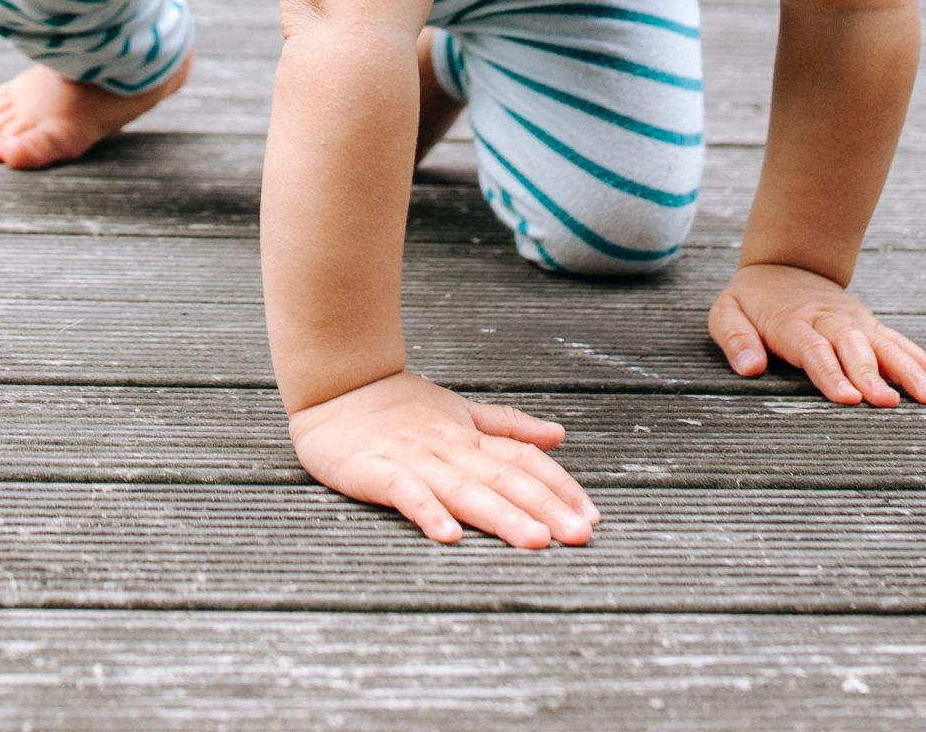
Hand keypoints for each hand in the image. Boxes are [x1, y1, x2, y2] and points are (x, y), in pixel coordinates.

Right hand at [286, 371, 597, 547]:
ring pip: (465, 489)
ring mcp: (414, 458)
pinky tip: (449, 536)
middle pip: (504, 477)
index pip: (523, 459)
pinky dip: (428, 512)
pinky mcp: (377, 469)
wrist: (333, 384)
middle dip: (545, 507)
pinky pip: (406, 492)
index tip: (591, 515)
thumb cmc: (395, 404)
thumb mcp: (458, 409)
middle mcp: (449, 447)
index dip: (559, 485)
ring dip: (502, 515)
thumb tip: (559, 435)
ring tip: (535, 541)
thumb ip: (507, 426)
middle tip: (580, 535)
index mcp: (469, 435)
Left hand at [709, 262, 925, 405]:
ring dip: (908, 370)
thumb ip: (735, 339)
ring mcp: (853, 322)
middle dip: (871, 375)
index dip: (830, 374)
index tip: (848, 398)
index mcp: (792, 322)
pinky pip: (897, 341)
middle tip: (889, 403)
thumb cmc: (752, 299)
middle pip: (852, 348)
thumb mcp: (726, 312)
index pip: (813, 349)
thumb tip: (750, 367)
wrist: (783, 263)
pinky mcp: (869, 325)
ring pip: (883, 345)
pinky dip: (919, 358)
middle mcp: (828, 320)